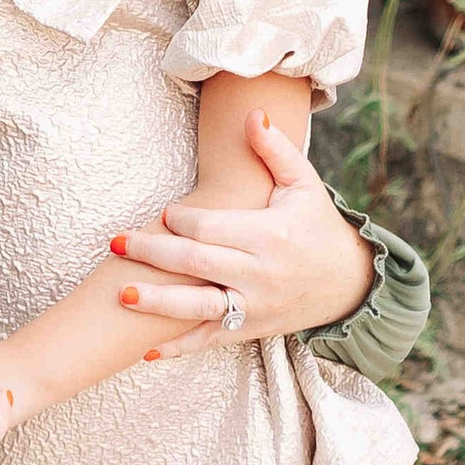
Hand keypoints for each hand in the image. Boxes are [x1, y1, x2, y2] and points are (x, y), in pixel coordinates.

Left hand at [108, 113, 376, 347]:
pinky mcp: (251, 328)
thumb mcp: (303, 184)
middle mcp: (260, 273)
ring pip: (199, 307)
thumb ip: (275, 149)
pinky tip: (145, 351)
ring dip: (158, 303)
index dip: (182, 220)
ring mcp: (254, 305)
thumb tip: (251, 114)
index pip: (212, 227)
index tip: (166, 213)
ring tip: (122, 295)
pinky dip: (179, 347)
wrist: (347, 282)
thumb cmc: (317, 225)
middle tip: (118, 242)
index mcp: (270, 235)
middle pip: (197, 263)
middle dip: (154, 252)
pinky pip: (210, 340)